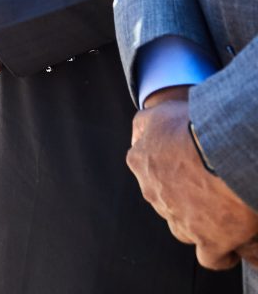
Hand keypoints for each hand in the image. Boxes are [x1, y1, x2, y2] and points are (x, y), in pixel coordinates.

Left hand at [128, 94, 257, 268]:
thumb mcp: (156, 114)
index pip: (148, 168)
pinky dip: (220, 253)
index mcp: (141, 161)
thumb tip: (140, 131)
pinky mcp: (207, 241)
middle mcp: (154, 192)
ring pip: (185, 227)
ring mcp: (179, 219)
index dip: (171, 169)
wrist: (223, 149)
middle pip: (167, 199)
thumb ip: (144, 125)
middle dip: (187, 196)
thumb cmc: (194, 126)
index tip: (189, 167)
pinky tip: (231, 245)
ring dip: (201, 224)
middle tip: (212, 187)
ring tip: (225, 213)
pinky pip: (211, 256)